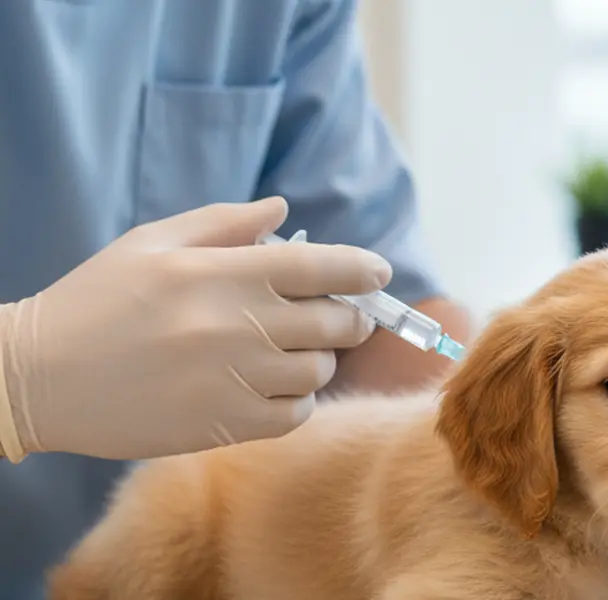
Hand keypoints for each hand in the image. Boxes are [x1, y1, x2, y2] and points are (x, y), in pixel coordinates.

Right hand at [0, 197, 389, 460]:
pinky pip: (297, 413)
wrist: (38, 377)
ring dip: (315, 360)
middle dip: (345, 316)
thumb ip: (224, 224)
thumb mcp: (152, 243)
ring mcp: (234, 377)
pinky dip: (295, 402)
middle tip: (334, 317)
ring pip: (320, 369)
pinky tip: (268, 389)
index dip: (363, 270)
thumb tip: (282, 212)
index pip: (324, 267)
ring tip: (283, 353)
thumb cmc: (95, 301)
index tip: (378, 274)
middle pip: (337, 322)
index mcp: (223, 273)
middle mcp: (237, 324)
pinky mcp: (224, 424)